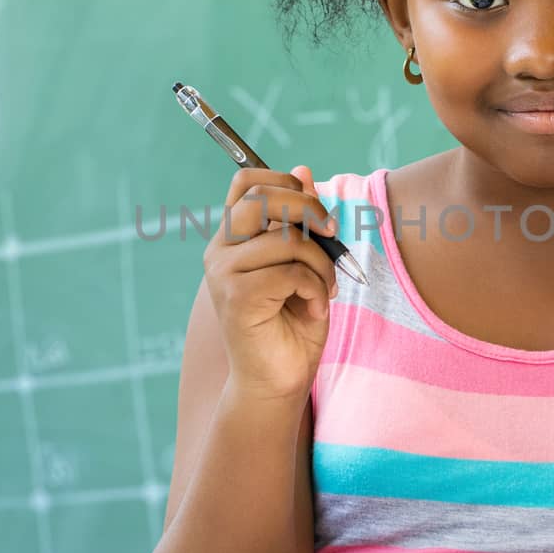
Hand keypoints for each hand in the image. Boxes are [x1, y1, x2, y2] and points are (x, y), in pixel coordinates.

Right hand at [203, 164, 337, 404]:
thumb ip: (302, 222)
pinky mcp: (236, 297)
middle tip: (333, 237)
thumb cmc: (292, 323)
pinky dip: (316, 288)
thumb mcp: (306, 263)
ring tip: (326, 288)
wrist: (277, 381)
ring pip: (286, 239)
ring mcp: (223, 273)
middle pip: (263, 198)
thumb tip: (304, 171)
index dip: (286, 183)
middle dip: (310, 211)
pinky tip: (315, 308)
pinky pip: (290, 272)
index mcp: (233, 237)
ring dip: (322, 262)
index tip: (315, 210)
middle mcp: (220, 250)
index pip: (246, 181)